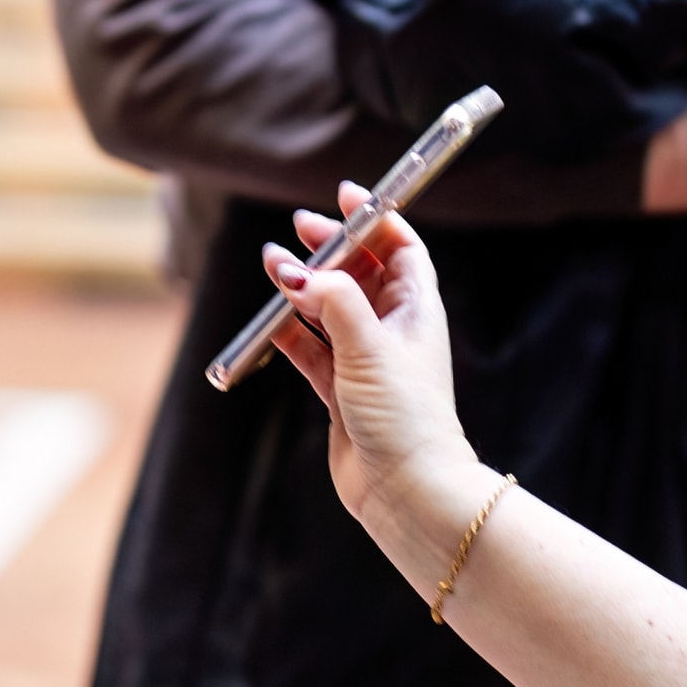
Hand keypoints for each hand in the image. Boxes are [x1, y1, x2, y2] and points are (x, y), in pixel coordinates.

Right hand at [261, 187, 488, 527]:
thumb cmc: (406, 418)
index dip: (375, 219)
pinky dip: (290, 333)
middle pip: (359, 272)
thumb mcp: (370, 347)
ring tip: (272, 269)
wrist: (405, 492)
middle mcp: (393, 332)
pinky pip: (310, 350)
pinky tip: (271, 321)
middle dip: (330, 248)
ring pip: (329, 309)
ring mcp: (366, 362)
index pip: (400, 248)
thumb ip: (333, 302)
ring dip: (302, 288)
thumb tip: (300, 270)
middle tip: (299, 229)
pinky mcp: (341, 392)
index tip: (346, 195)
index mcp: (416, 311)